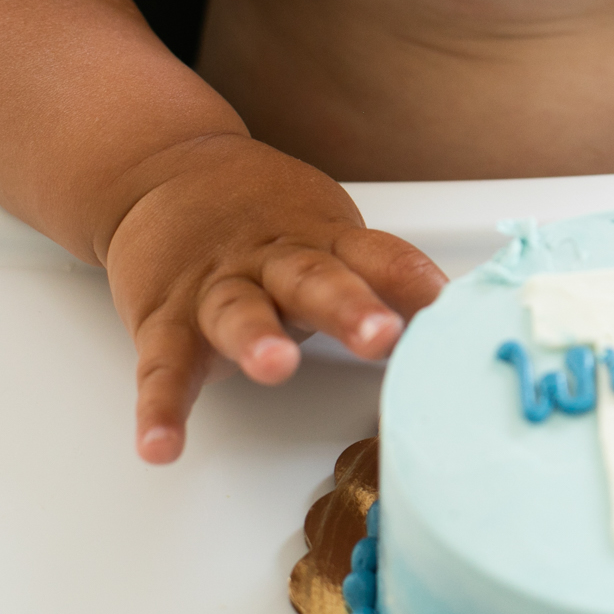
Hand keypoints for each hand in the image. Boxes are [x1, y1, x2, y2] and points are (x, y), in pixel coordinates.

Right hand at [102, 134, 444, 463]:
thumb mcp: (327, 231)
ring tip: (276, 367)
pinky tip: (163, 445)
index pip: (381, 257)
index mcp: (324, 240)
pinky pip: (163, 366)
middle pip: (315, 280)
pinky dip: (160, 407)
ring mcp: (216, 288)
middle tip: (381, 336)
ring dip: (258, 339)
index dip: (417, 283)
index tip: (454, 312)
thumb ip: (378, 276)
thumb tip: (452, 324)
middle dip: (350, 308)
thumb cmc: (264, 215)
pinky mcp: (164, 318)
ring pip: (239, 311)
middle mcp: (275, 261)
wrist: (164, 168)